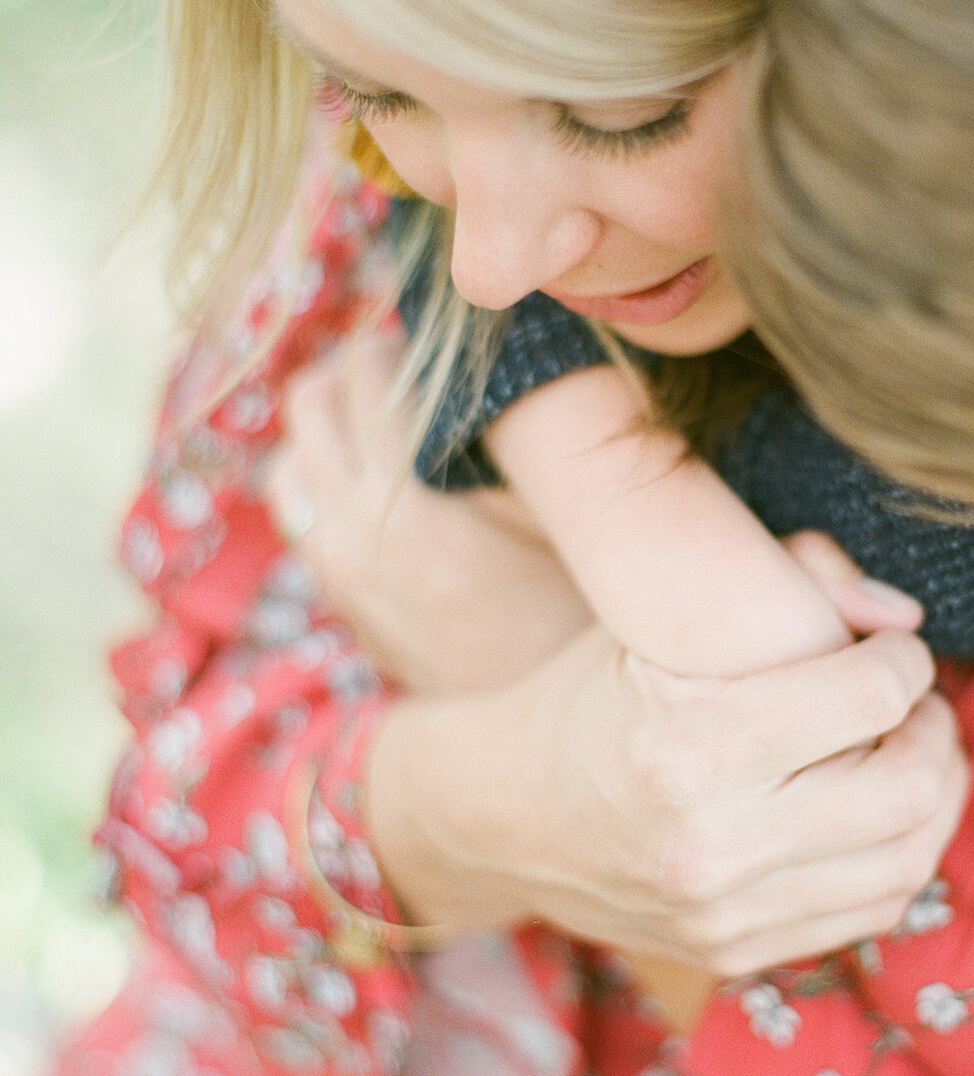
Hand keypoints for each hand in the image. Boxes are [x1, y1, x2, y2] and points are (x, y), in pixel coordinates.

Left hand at [263, 329, 590, 693]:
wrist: (552, 747)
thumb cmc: (584, 623)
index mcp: (406, 508)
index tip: (444, 328)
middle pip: (310, 405)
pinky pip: (302, 515)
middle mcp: (350, 540)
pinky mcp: (343, 607)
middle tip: (416, 360)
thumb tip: (507, 357)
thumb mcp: (569, 522)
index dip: (407, 335)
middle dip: (358, 368)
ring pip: (288, 464)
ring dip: (330, 426)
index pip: (368, 374)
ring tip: (394, 418)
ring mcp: (337, 578)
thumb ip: (529, 436)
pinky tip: (393, 483)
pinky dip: (328, 478)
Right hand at [367, 614, 968, 974]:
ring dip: (933, 797)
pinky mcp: (734, 952)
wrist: (495, 816)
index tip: (894, 649)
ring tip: (912, 752)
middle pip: (906, 788)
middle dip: (934, 732)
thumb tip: (900, 614)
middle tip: (916, 703)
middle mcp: (712, 838)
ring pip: (905, 862)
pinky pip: (869, 912)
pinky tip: (881, 813)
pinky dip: (898, 856)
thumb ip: (783, 590)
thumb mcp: (659, 621)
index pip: (870, 696)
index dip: (906, 661)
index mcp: (690, 741)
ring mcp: (725, 910)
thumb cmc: (587, 695)